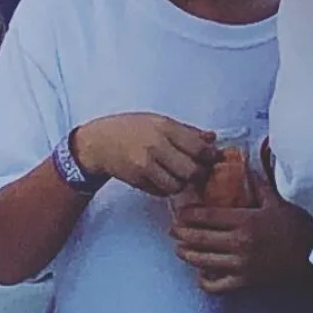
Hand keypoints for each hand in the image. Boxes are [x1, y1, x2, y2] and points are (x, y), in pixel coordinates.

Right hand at [71, 113, 217, 197]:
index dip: (210, 156)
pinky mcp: (138, 181)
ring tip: (178, 174)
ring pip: (178, 185)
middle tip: (199, 171)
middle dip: (199, 174)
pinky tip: (163, 178)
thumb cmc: (130, 128)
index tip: (212, 158)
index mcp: (164, 127)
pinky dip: (167, 188)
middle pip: (191, 170)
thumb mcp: (158, 120)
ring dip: (182, 183)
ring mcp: (145, 166)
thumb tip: (212, 138)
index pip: (198, 147)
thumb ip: (186, 131)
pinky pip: (162, 191)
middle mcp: (155, 146)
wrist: (99, 142)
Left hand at [171, 164, 312, 293]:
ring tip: (179, 248)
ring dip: (187, 254)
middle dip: (181, 233)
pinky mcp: (246, 282)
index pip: (207, 216)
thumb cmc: (297, 227)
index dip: (188, 214)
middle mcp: (239, 243)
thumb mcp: (277, 201)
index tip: (179, 211)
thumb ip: (258, 184)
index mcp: (245, 220)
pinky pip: (218, 286)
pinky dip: (206, 282)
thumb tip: (246, 166)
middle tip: (171, 229)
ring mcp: (241, 264)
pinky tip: (201, 274)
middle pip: (199, 238)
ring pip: (203, 261)